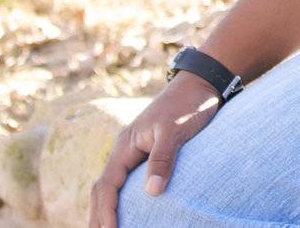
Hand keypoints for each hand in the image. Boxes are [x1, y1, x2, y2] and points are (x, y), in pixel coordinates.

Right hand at [89, 71, 220, 227]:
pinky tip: (127, 213)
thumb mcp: (175, 130)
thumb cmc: (189, 104)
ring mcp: (134, 152)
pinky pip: (126, 182)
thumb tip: (152, 192)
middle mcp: (125, 150)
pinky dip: (121, 200)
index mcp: (125, 145)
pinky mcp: (147, 154)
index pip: (107, 185)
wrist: (201, 84)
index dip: (106, 211)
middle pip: (102, 190)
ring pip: (112, 187)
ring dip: (106, 209)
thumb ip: (163, 159)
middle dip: (98, 215)